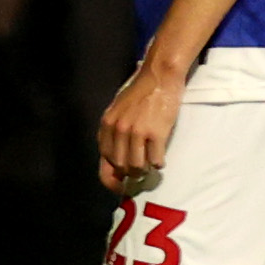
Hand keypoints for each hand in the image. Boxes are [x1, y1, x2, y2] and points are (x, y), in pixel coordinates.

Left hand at [97, 63, 182, 193]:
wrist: (158, 76)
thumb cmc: (139, 93)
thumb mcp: (117, 111)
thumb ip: (114, 131)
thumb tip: (116, 158)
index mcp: (106, 126)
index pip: (104, 161)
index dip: (111, 178)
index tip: (120, 187)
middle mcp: (118, 130)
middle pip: (120, 166)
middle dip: (130, 174)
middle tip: (140, 173)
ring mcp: (136, 132)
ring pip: (136, 166)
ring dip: (144, 171)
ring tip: (150, 167)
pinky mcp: (155, 132)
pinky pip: (155, 159)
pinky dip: (158, 164)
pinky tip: (160, 160)